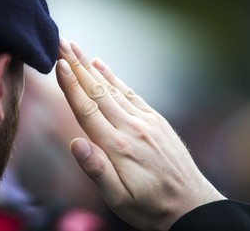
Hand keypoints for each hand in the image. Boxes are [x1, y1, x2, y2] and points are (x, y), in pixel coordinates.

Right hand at [56, 39, 225, 230]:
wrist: (190, 205)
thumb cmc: (149, 206)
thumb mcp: (119, 200)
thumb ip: (96, 171)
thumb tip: (75, 143)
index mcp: (117, 147)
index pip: (87, 109)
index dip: (72, 85)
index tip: (59, 63)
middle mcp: (130, 127)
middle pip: (97, 91)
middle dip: (77, 65)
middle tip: (61, 43)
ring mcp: (145, 120)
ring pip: (112, 88)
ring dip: (91, 66)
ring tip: (76, 48)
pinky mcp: (154, 119)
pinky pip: (130, 92)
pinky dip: (114, 77)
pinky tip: (102, 65)